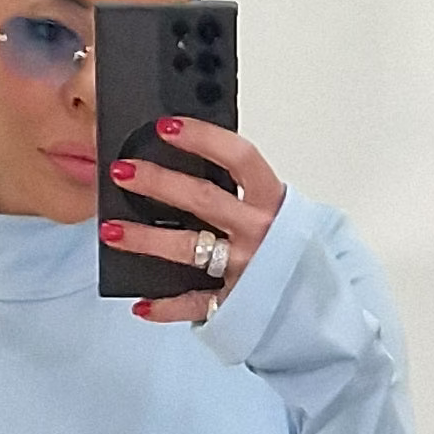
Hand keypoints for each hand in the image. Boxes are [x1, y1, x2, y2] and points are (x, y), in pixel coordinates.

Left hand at [100, 121, 285, 322]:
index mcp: (272, 201)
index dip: (203, 138)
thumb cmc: (291, 248)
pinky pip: (196, 304)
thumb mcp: (276, 211)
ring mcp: (247, 267)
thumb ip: (242, 193)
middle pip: (202, 199)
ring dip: (145, 239)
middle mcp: (259, 231)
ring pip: (188, 249)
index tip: (167, 126)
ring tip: (111, 231)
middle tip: (122, 172)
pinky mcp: (237, 303)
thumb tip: (190, 165)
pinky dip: (167, 307)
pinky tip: (141, 304)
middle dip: (158, 182)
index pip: (239, 157)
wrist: (323, 305)